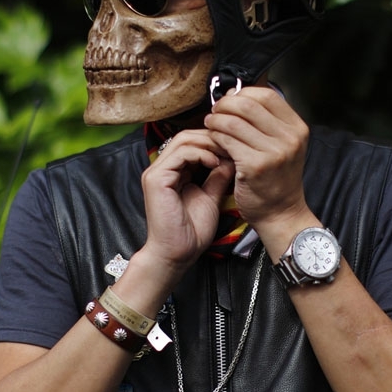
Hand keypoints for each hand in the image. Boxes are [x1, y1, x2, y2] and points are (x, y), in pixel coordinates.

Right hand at [140, 129, 234, 272]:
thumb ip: (218, 177)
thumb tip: (232, 158)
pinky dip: (200, 154)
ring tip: (226, 152)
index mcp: (172, 172)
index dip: (213, 141)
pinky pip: (180, 154)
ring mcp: (156, 172)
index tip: (236, 146)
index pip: (191, 143)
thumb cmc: (191, 232)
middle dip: (212, 137)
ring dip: (208, 143)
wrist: (177, 254)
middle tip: (233, 144)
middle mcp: (161, 168)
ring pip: (182, 140)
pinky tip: (215, 163)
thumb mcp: (211, 197)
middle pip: (186, 136)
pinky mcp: (156, 179)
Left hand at [203, 86, 309, 228]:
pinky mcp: (255, 166)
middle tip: (215, 111)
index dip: (243, 93)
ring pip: (234, 121)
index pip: (267, 95)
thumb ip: (265, 122)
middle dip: (225, 104)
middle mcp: (289, 138)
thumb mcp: (282, 146)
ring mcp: (273, 152)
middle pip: (248, 104)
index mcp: (297, 128)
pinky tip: (212, 140)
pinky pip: (227, 140)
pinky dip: (215, 136)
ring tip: (210, 124)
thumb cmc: (276, 179)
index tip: (230, 100)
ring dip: (216, 120)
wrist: (281, 213)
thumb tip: (236, 95)